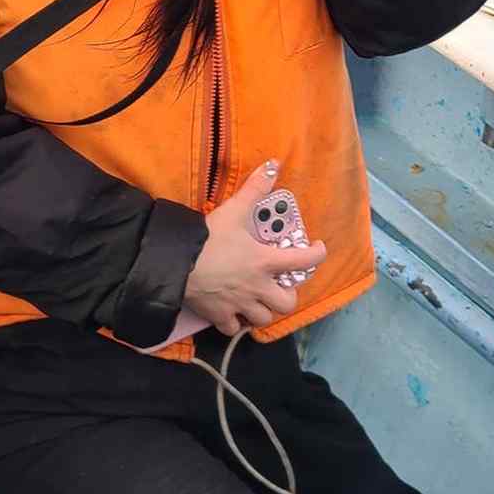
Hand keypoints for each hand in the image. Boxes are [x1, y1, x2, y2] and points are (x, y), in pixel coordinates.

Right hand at [181, 160, 329, 337]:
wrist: (175, 263)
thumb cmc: (207, 238)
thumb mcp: (233, 210)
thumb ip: (254, 189)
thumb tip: (273, 164)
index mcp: (266, 261)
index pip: (305, 261)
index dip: (317, 254)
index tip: (317, 249)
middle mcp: (258, 287)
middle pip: (286, 304)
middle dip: (285, 297)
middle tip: (278, 287)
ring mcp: (239, 304)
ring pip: (263, 319)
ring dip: (262, 311)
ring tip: (255, 301)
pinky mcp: (219, 316)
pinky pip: (233, 328)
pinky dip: (234, 323)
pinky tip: (230, 313)